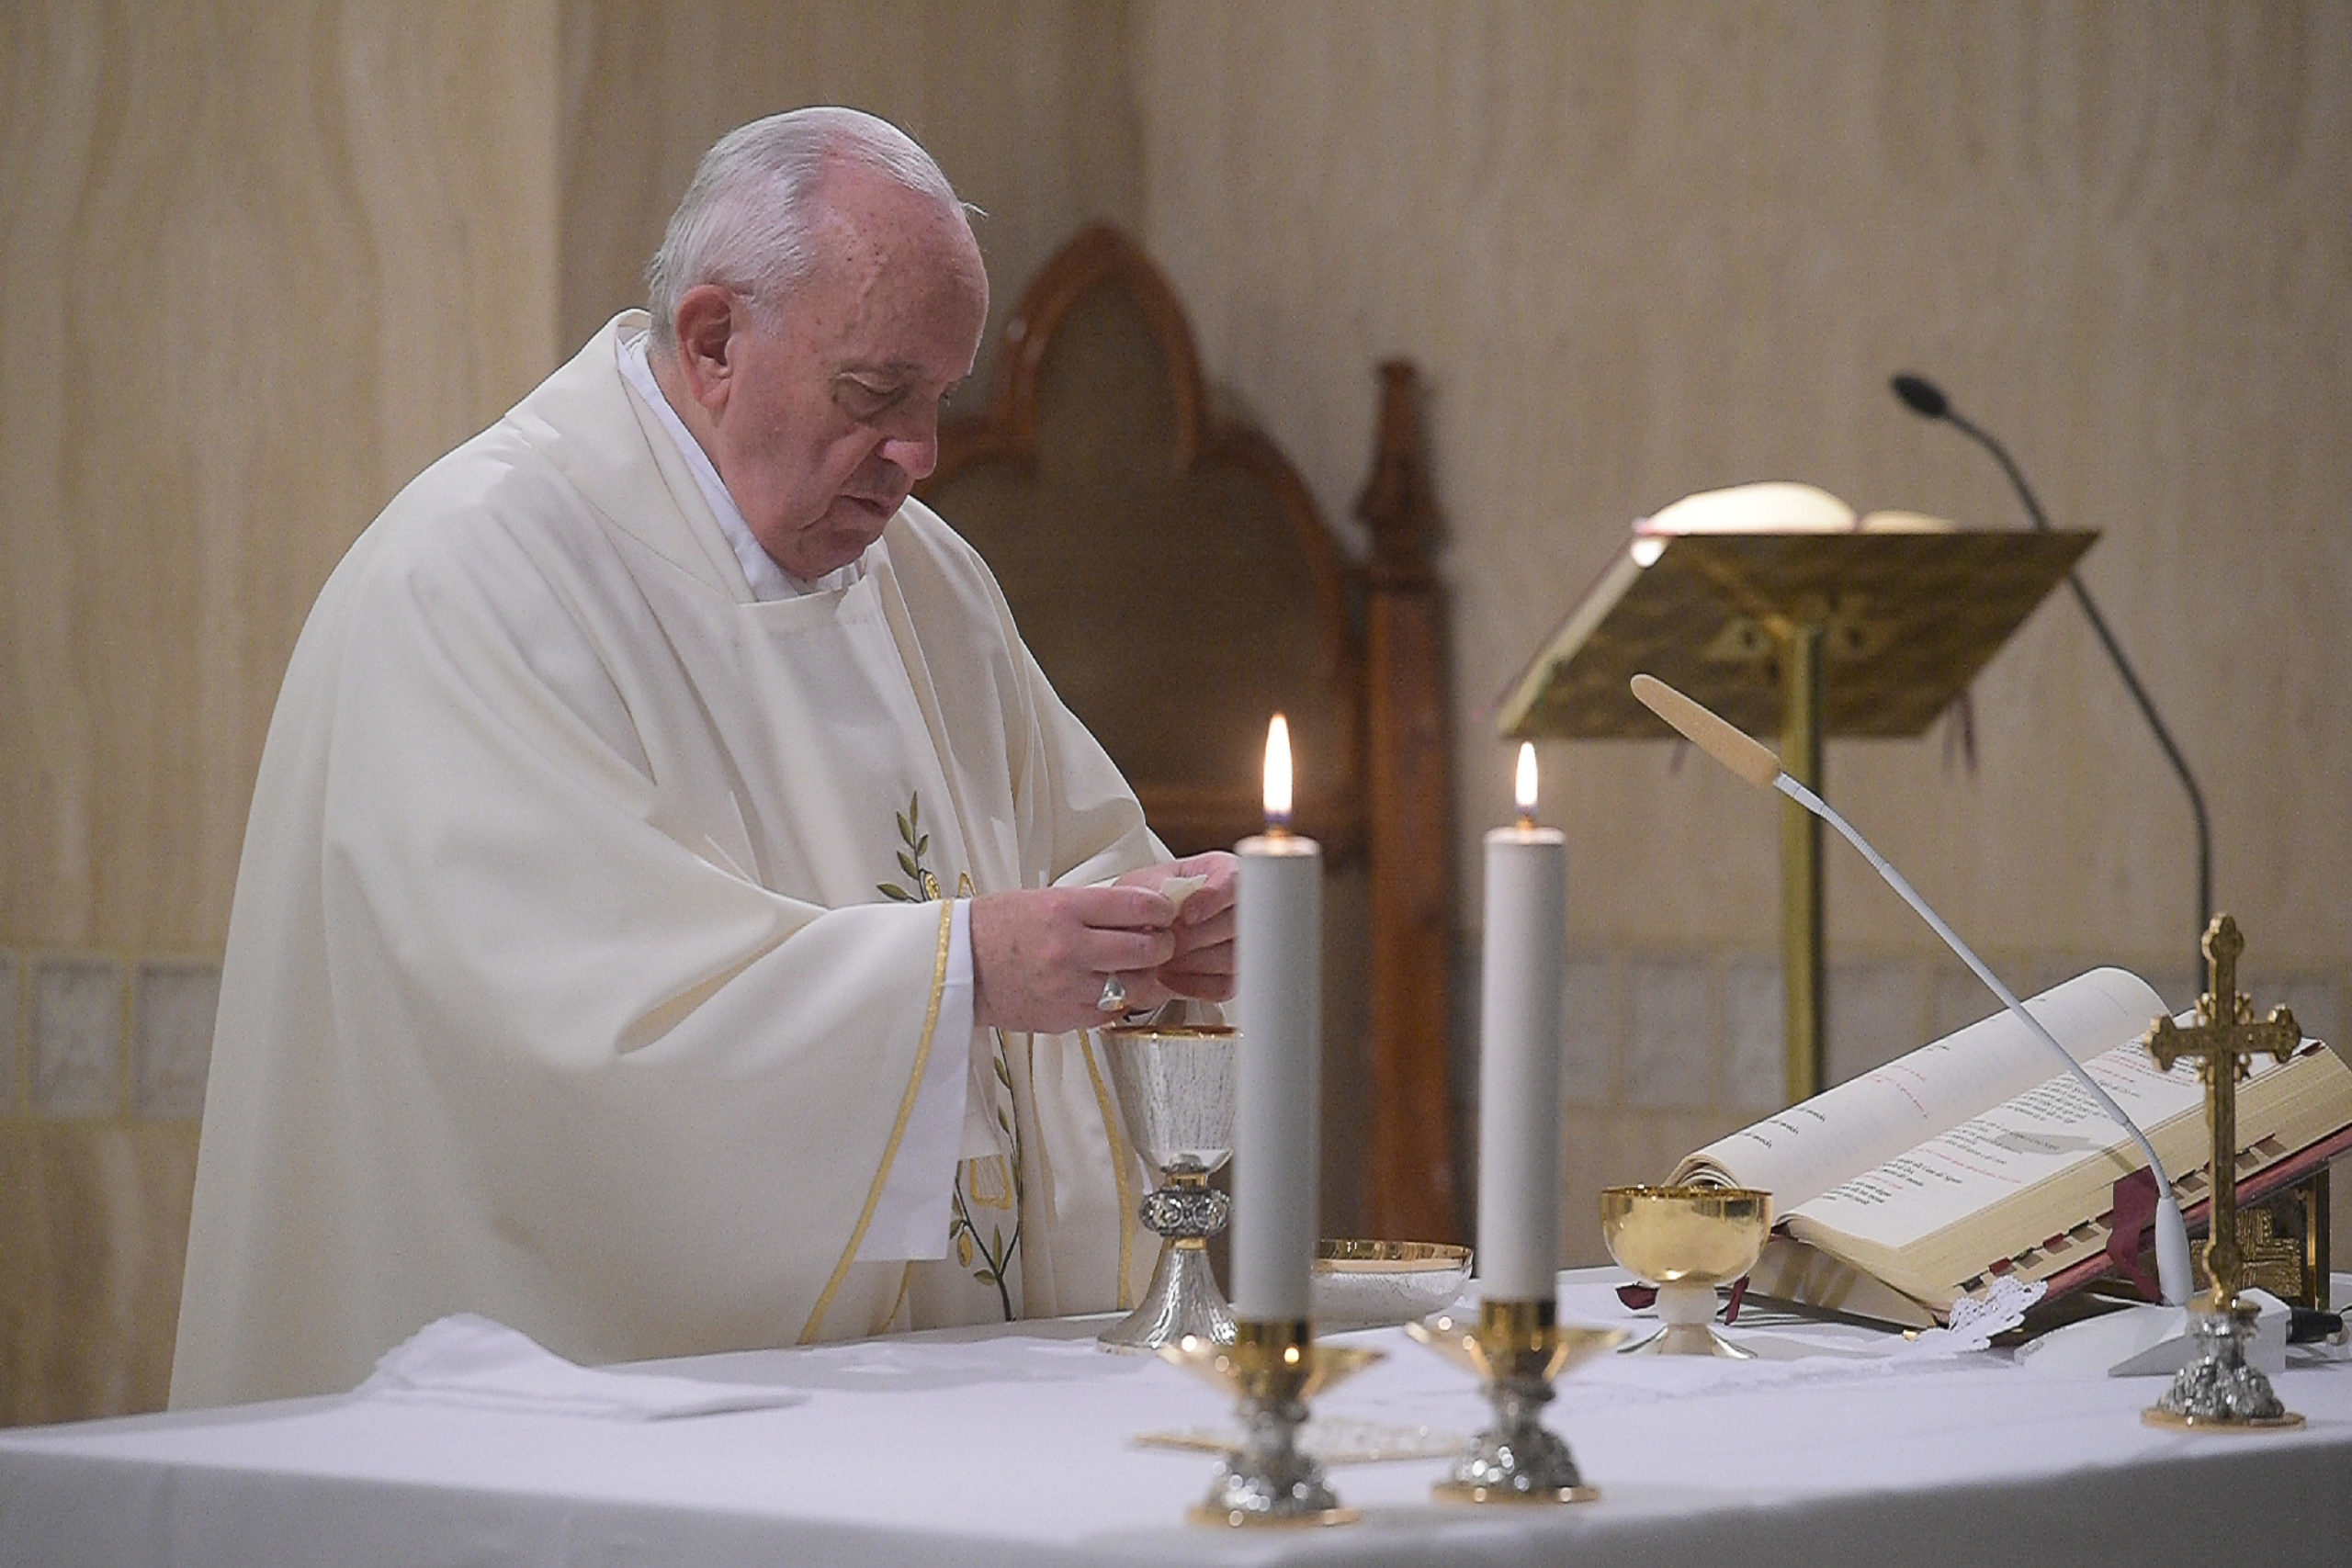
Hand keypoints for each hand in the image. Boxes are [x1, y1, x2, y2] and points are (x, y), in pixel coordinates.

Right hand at [969, 885, 1178, 1033]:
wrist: (956, 966)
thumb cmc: (998, 927)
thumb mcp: (1046, 899)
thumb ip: (1093, 908)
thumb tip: (1141, 914)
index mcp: (1064, 910)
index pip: (1137, 908)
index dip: (1161, 911)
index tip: (1164, 913)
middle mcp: (1070, 949)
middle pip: (1145, 950)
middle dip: (1161, 945)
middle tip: (1160, 941)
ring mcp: (1068, 987)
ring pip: (1135, 986)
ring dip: (1144, 976)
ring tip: (1137, 967)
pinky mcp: (1064, 1017)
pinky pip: (1111, 1011)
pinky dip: (1118, 1000)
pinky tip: (1109, 987)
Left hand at [1114, 852, 1236, 1003]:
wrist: (1138, 929)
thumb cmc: (1146, 900)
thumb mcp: (1145, 885)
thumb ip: (1159, 891)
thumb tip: (1169, 907)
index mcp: (1224, 872)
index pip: (1234, 881)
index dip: (1213, 900)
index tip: (1187, 915)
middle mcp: (1240, 905)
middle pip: (1237, 924)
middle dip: (1194, 937)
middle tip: (1166, 939)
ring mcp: (1242, 942)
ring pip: (1232, 958)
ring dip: (1191, 962)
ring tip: (1162, 957)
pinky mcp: (1234, 974)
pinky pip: (1225, 985)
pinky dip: (1194, 984)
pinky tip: (1171, 975)